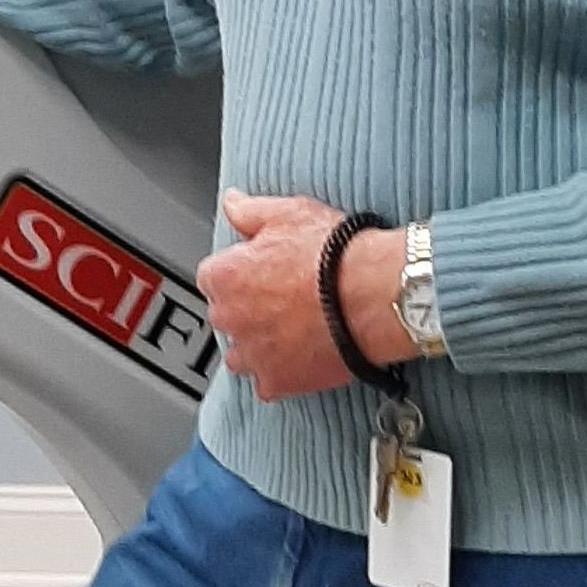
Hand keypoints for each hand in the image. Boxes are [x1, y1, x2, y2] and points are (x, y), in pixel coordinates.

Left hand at [196, 195, 410, 400]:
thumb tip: (232, 203)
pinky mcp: (277, 381)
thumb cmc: (335, 254)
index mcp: (225, 276)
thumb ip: (250, 212)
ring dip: (259, 346)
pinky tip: (303, 357)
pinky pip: (268, 384)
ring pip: (242, 355)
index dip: (240, 273)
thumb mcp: (288, 213)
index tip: (260, 274)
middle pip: (226, 316)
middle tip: (284, 300)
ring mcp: (252, 354)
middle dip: (248, 310)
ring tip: (292, 332)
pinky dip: (281, 374)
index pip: (213, 277)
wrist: (373, 294)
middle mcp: (230, 318)